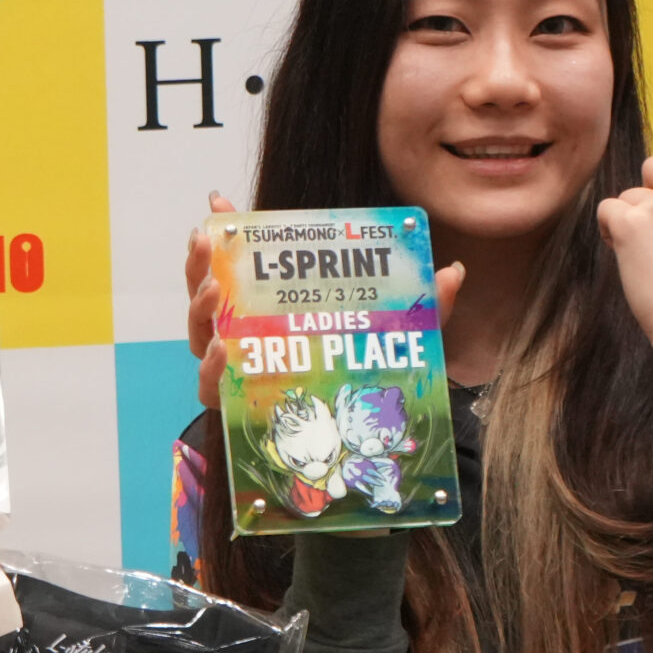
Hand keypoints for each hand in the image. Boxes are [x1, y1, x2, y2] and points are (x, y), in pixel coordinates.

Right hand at [186, 190, 461, 408]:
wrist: (358, 446)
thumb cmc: (365, 382)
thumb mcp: (398, 340)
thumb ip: (423, 307)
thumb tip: (453, 270)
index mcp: (274, 312)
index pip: (241, 269)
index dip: (225, 236)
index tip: (218, 206)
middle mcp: (247, 339)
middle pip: (208, 297)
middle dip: (200, 266)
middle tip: (207, 242)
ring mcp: (238, 373)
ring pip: (201, 337)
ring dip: (199, 309)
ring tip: (214, 292)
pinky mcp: (236, 411)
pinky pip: (212, 389)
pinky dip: (211, 368)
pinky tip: (223, 349)